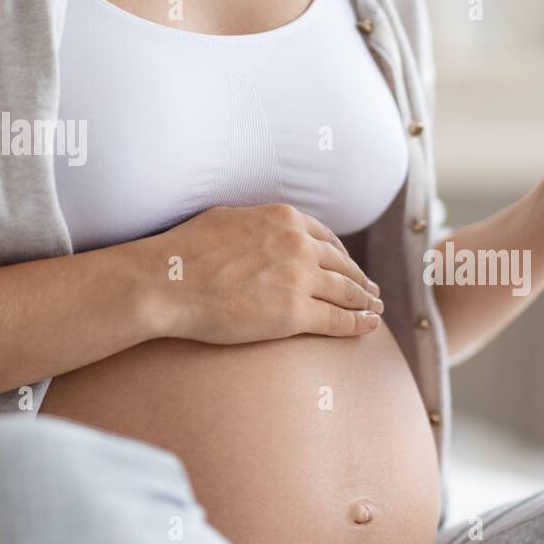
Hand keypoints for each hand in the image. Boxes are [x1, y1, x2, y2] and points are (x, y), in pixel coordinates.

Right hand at [141, 204, 383, 343]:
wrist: (168, 282)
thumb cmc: (185, 252)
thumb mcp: (229, 217)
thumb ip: (258, 224)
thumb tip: (265, 230)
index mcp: (285, 219)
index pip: (327, 239)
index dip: (343, 257)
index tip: (350, 268)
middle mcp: (299, 245)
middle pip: (342, 265)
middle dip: (360, 280)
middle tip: (372, 292)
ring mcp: (300, 279)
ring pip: (346, 292)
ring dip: (365, 302)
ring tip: (375, 309)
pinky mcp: (294, 314)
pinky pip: (337, 320)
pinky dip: (358, 324)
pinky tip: (369, 326)